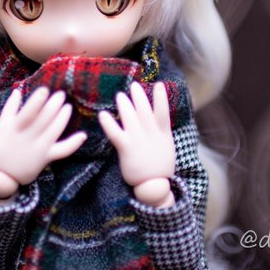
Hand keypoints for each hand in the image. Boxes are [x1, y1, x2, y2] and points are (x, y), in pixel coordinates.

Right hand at [0, 87, 86, 198]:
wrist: (2, 175)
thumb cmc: (0, 147)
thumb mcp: (1, 126)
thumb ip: (10, 107)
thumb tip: (18, 90)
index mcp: (15, 127)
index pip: (28, 111)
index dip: (37, 100)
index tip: (45, 89)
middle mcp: (28, 137)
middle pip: (44, 118)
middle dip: (54, 104)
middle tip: (61, 94)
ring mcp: (38, 148)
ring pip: (55, 130)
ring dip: (63, 117)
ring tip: (68, 106)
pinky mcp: (46, 157)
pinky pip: (62, 151)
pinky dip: (73, 144)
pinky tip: (83, 135)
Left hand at [98, 82, 175, 205]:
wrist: (153, 185)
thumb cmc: (159, 167)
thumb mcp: (167, 147)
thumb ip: (162, 132)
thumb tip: (158, 118)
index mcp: (163, 134)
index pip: (163, 111)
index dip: (161, 97)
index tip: (158, 84)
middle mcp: (151, 134)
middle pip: (144, 110)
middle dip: (139, 96)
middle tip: (133, 85)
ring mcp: (139, 140)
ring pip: (130, 117)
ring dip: (124, 104)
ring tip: (119, 95)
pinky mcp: (127, 148)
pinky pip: (116, 132)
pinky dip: (109, 123)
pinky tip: (103, 114)